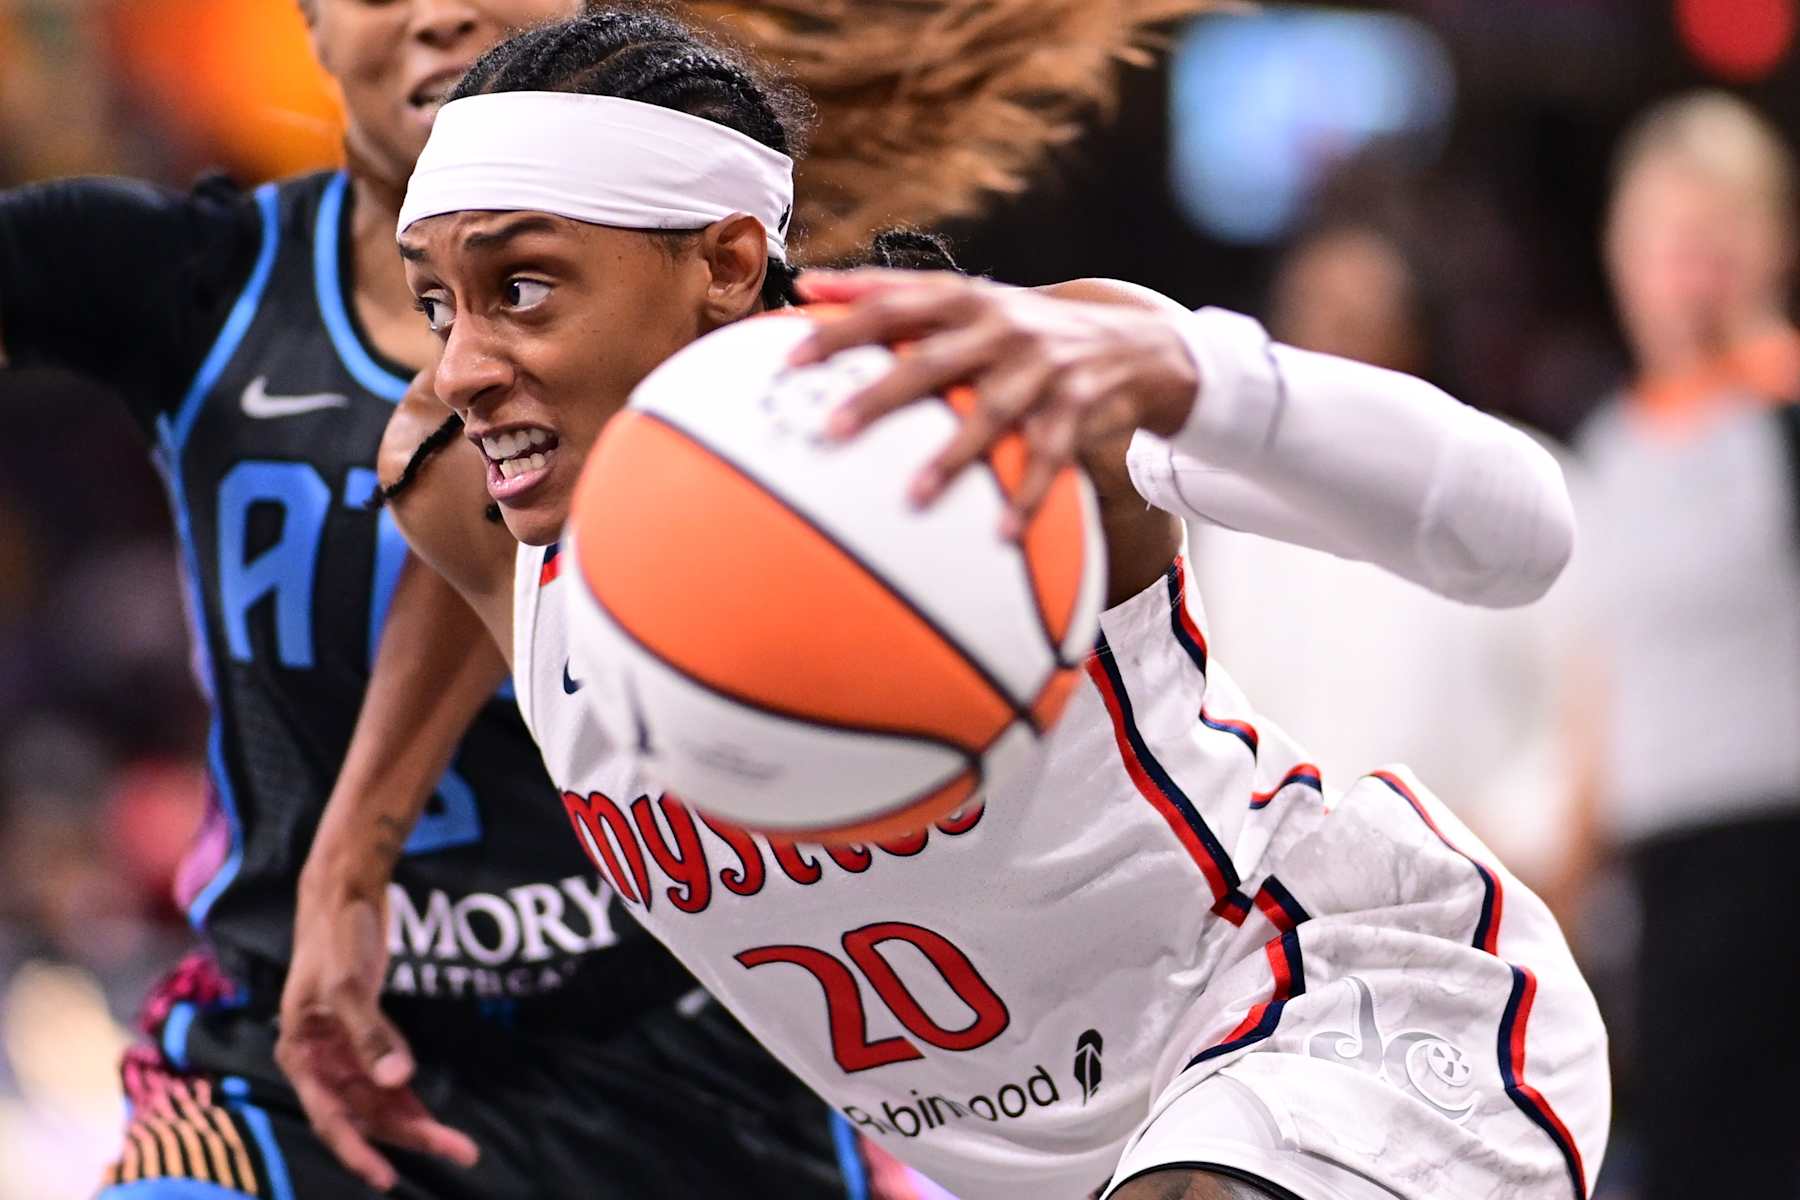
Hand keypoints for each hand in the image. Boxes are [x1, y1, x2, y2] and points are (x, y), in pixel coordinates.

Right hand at [276, 878, 478, 1190]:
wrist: (344, 893)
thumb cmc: (337, 936)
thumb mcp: (349, 985)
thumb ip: (372, 1035)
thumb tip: (397, 1082)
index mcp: (301, 1054)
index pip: (331, 1116)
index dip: (358, 1151)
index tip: (388, 1179)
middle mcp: (319, 1060)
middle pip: (363, 1113)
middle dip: (408, 1135)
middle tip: (460, 1151)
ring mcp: (342, 1049)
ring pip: (378, 1098)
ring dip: (413, 1119)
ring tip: (458, 1142)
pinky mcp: (365, 1035)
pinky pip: (386, 1076)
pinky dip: (408, 1095)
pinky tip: (433, 1113)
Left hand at [789, 270, 1198, 537]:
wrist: (1128, 339)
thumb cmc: (1020, 327)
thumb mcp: (965, 301)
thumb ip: (888, 294)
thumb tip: (806, 286)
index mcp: (965, 299)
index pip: (893, 305)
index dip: (842, 328)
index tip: (791, 359)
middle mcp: (1002, 325)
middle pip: (933, 361)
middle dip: (881, 395)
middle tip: (832, 430)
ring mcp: (1042, 365)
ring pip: (991, 412)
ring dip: (953, 456)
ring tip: (913, 497)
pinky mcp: (1078, 404)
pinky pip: (1050, 455)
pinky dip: (1027, 494)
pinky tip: (1002, 531)